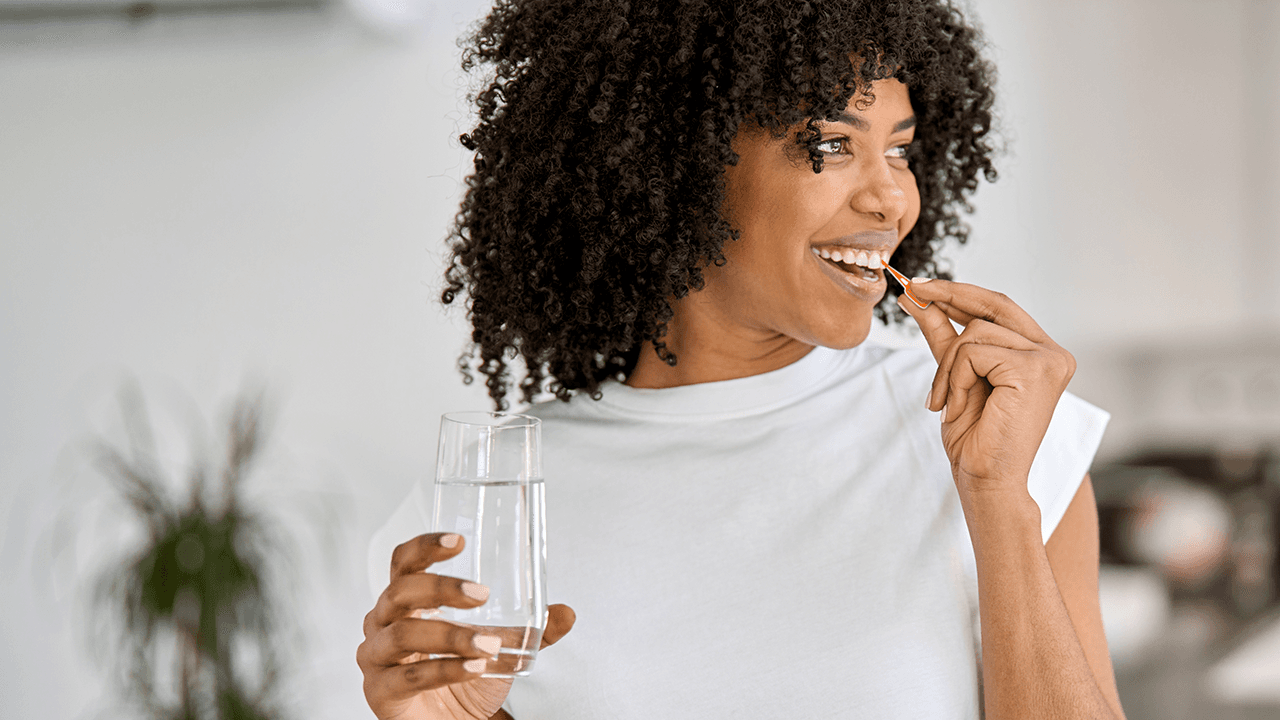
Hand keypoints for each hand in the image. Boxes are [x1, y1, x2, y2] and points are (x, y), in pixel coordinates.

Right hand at [357, 532, 575, 719]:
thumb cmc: (463, 680)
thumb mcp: (502, 649)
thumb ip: (533, 631)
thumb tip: (566, 613)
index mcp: (406, 602)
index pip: (404, 563)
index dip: (425, 547)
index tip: (458, 541)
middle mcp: (383, 623)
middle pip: (400, 592)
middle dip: (441, 588)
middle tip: (480, 593)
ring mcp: (377, 658)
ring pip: (403, 634)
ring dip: (450, 635)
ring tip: (489, 644)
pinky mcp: (380, 692)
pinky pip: (408, 677)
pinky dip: (444, 670)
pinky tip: (473, 668)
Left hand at [895, 279, 1075, 499]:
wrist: (985, 478)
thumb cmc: (975, 436)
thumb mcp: (955, 375)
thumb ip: (943, 337)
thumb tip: (917, 299)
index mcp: (1040, 353)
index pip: (999, 307)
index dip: (960, 293)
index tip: (923, 285)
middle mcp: (1053, 353)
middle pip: (991, 305)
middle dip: (947, 296)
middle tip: (911, 292)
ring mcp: (1048, 360)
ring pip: (974, 332)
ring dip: (946, 367)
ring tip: (947, 401)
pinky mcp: (1034, 370)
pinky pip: (973, 352)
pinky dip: (955, 378)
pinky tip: (958, 406)